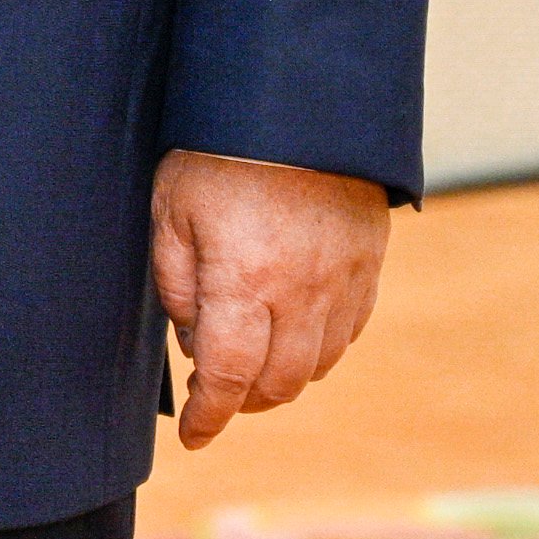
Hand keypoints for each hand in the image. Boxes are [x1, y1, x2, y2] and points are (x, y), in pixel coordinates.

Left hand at [153, 149, 390, 446]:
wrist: (296, 103)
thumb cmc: (218, 151)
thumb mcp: (170, 208)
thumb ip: (177, 281)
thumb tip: (194, 340)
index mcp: (243, 282)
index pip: (225, 376)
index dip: (207, 415)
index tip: (194, 436)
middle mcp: (299, 294)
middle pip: (277, 384)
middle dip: (242, 400)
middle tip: (217, 392)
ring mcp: (341, 282)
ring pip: (316, 365)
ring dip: (282, 377)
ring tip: (251, 360)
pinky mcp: (368, 266)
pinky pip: (348, 332)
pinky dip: (319, 348)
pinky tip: (293, 332)